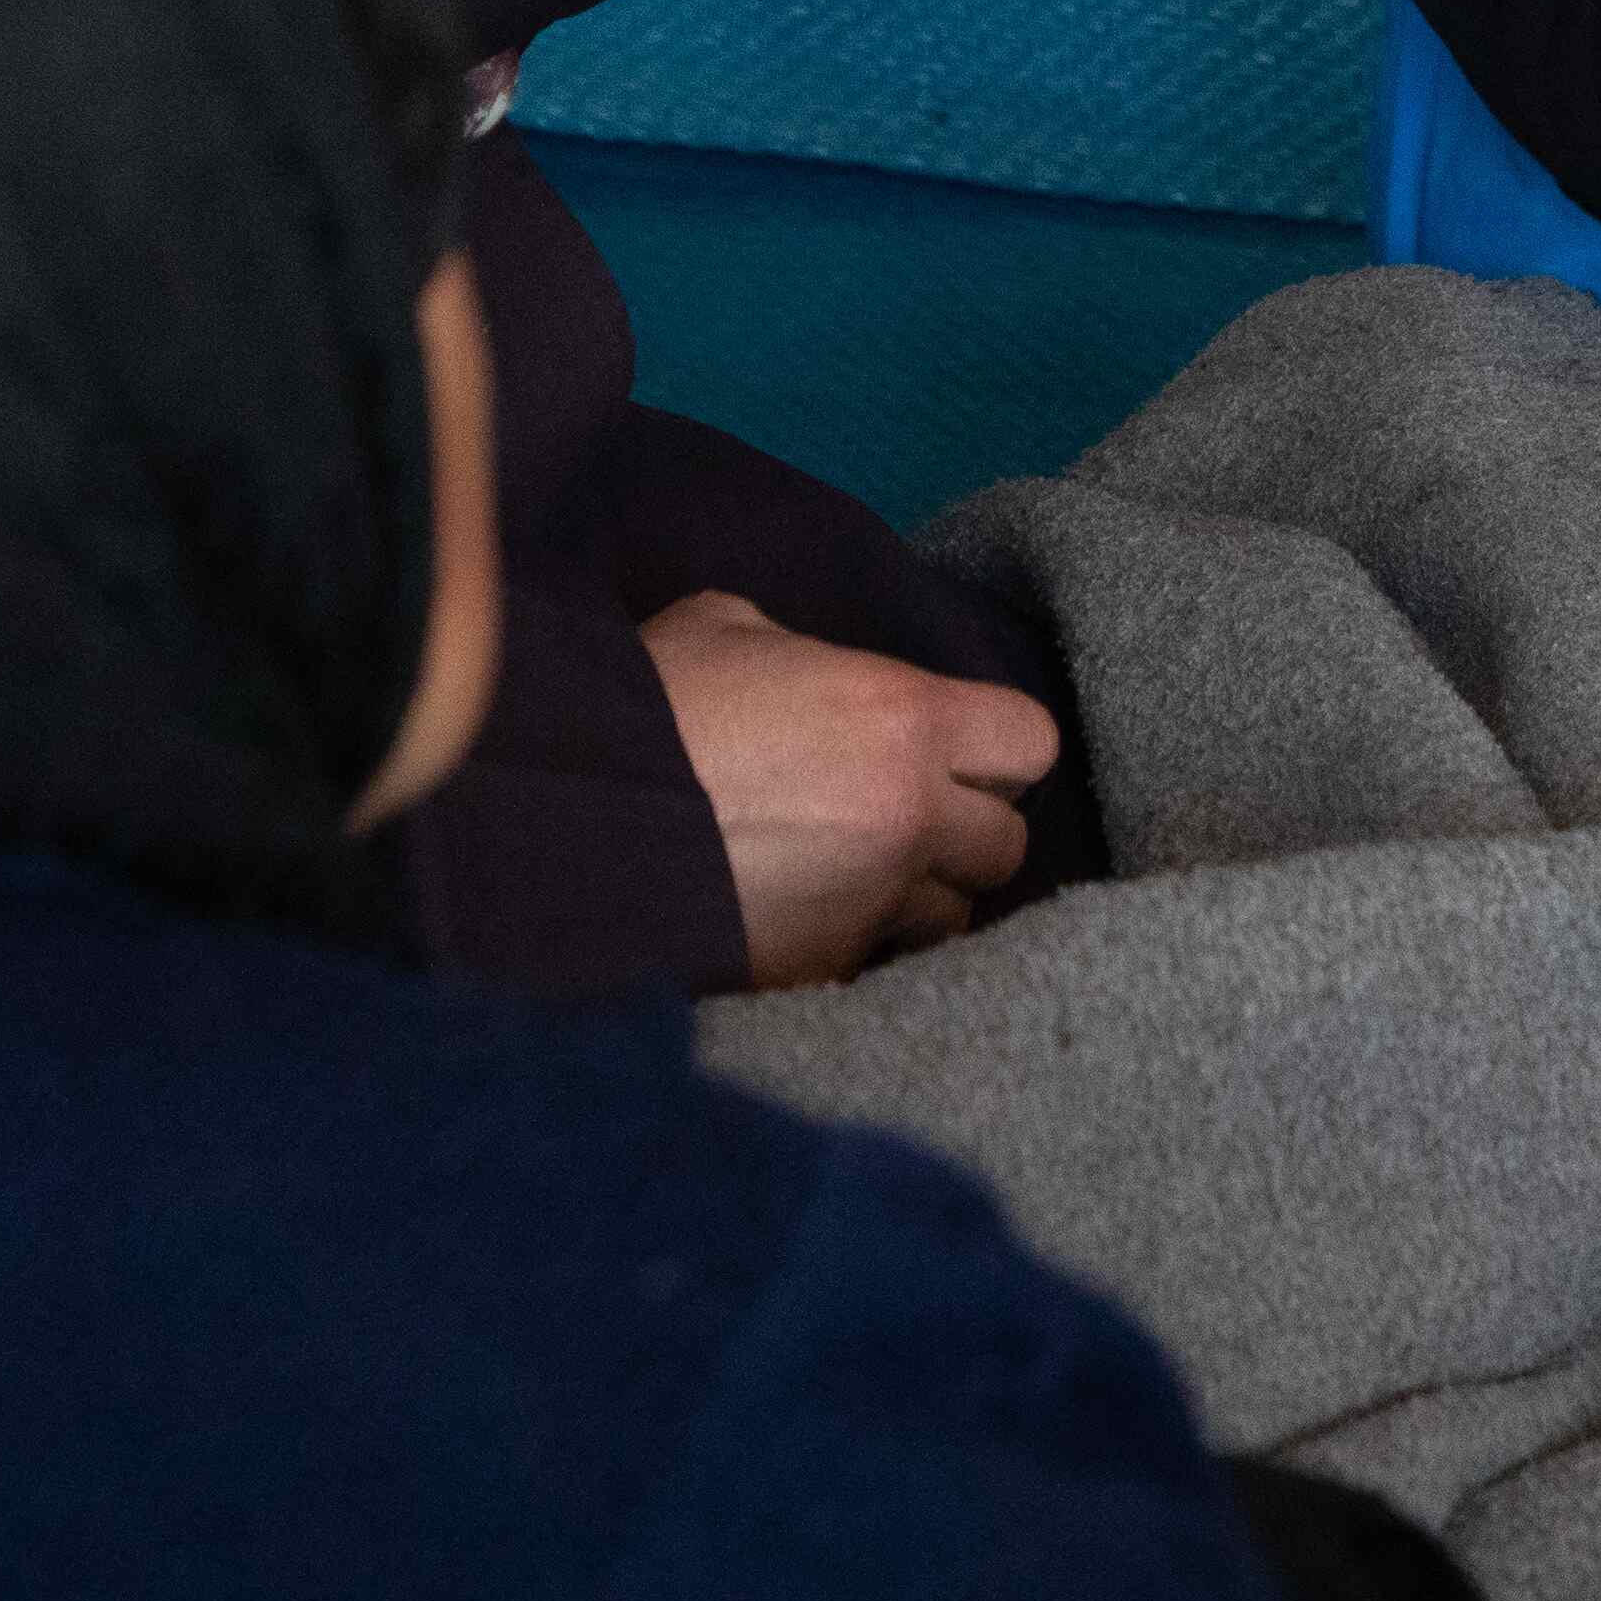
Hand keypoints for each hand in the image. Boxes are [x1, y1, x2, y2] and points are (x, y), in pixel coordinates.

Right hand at [644, 593, 1061, 987]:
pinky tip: (791, 916)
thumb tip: (795, 669)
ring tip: (846, 876)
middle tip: (900, 818)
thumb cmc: (646, 707)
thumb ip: (791, 646)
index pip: (1030, 743)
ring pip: (948, 920)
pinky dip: (843, 945)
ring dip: (912, 900)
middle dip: (962, 834)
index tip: (954, 750)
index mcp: (903, 719)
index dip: (997, 749)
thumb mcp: (720, 628)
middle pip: (1007, 846)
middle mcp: (909, 818)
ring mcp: (870, 906)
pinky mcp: (820, 972)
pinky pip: (869, 965)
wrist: (569, 824)